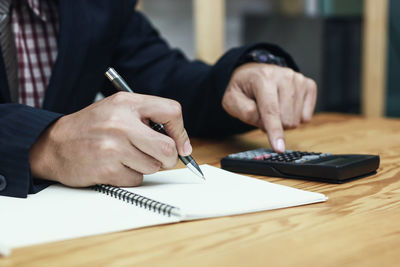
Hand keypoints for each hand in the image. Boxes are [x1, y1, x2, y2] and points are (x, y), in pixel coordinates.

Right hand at [29, 92, 191, 186]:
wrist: (55, 144)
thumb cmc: (92, 127)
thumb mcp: (118, 110)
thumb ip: (149, 119)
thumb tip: (182, 144)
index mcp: (127, 103)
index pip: (171, 111)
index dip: (181, 131)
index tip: (181, 145)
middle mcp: (120, 123)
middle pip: (168, 148)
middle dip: (170, 158)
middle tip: (161, 159)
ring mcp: (112, 147)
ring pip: (153, 166)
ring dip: (146, 167)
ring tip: (128, 158)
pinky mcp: (106, 169)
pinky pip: (136, 179)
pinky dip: (131, 177)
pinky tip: (116, 167)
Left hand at [222, 63, 316, 152]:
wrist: (254, 73)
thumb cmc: (243, 89)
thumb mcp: (231, 100)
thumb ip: (244, 112)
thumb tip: (264, 122)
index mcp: (263, 78)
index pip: (271, 110)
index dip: (275, 131)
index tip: (279, 148)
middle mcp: (284, 76)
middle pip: (286, 119)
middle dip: (274, 125)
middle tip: (263, 114)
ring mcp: (298, 79)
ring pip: (297, 120)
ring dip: (283, 121)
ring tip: (273, 108)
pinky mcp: (309, 85)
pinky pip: (306, 116)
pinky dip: (295, 117)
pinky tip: (285, 106)